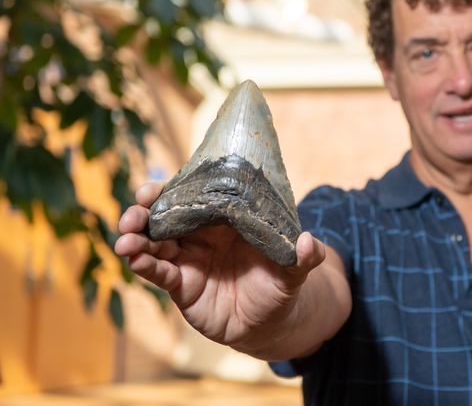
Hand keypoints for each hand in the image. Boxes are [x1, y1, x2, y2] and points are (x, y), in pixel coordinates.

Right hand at [115, 182, 327, 350]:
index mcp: (225, 220)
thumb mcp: (294, 271)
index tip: (155, 186)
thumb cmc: (279, 285)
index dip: (171, 189)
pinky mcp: (182, 286)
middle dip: (143, 210)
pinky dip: (144, 265)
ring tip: (124, 238)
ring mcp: (188, 259)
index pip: (193, 197)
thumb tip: (309, 243)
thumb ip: (303, 257)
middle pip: (165, 216)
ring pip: (154, 243)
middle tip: (135, 209)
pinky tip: (135, 259)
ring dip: (136, 238)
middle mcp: (201, 236)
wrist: (270, 323)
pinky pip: (159, 273)